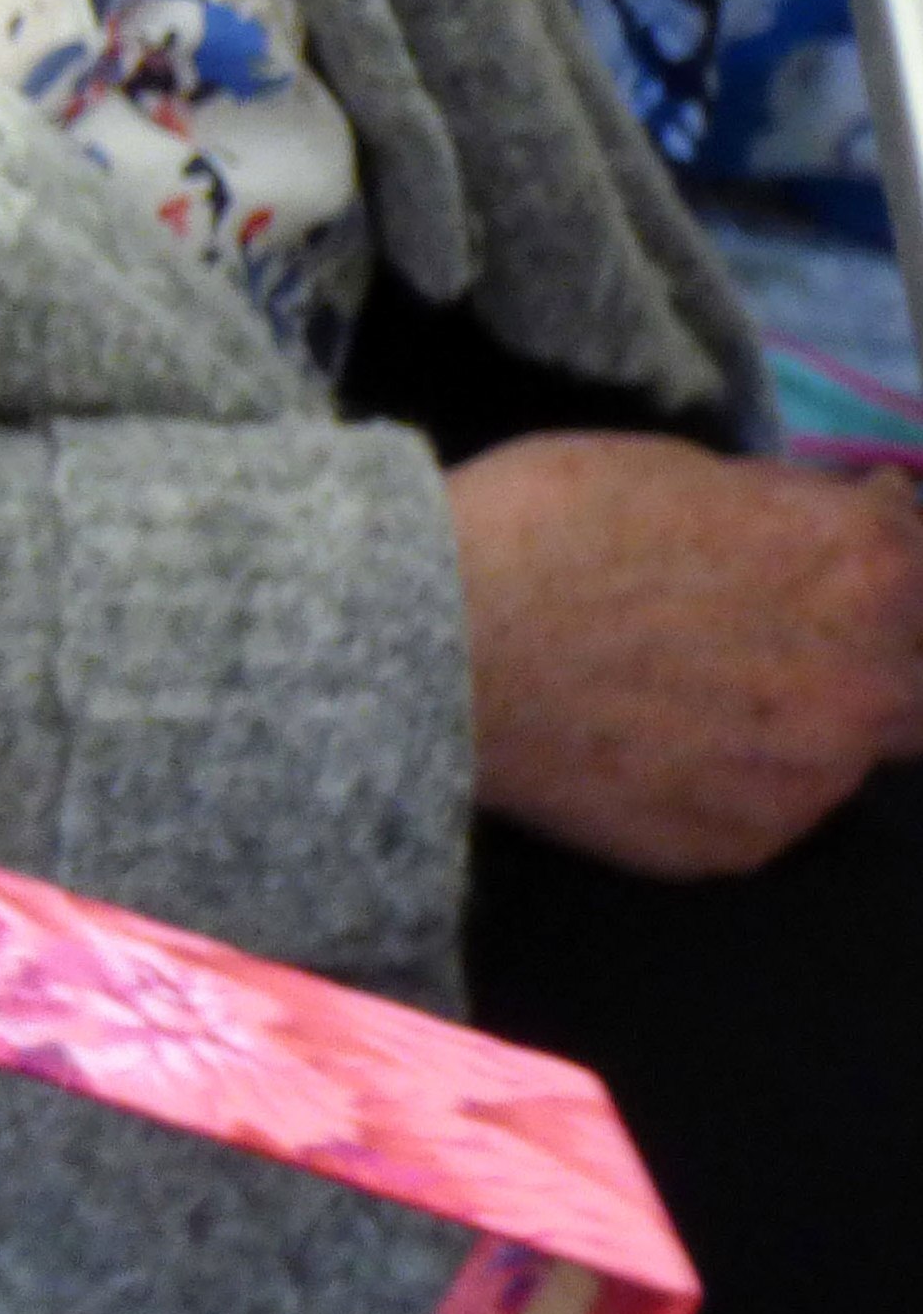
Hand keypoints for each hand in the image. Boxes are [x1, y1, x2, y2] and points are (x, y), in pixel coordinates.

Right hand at [448, 431, 922, 876]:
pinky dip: (729, 776)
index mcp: (866, 572)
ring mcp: (811, 782)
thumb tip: (861, 512)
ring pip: (841, 751)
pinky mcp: (741, 846)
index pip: (921, 558)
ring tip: (694, 693)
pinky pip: (764, 807)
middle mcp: (869, 687)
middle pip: (914, 678)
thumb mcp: (680, 467)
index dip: (874, 544)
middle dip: (862, 647)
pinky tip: (653, 744)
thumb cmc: (549, 524)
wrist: (438, 646)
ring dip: (798, 719)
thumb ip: (790, 508)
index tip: (824, 542)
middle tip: (764, 628)